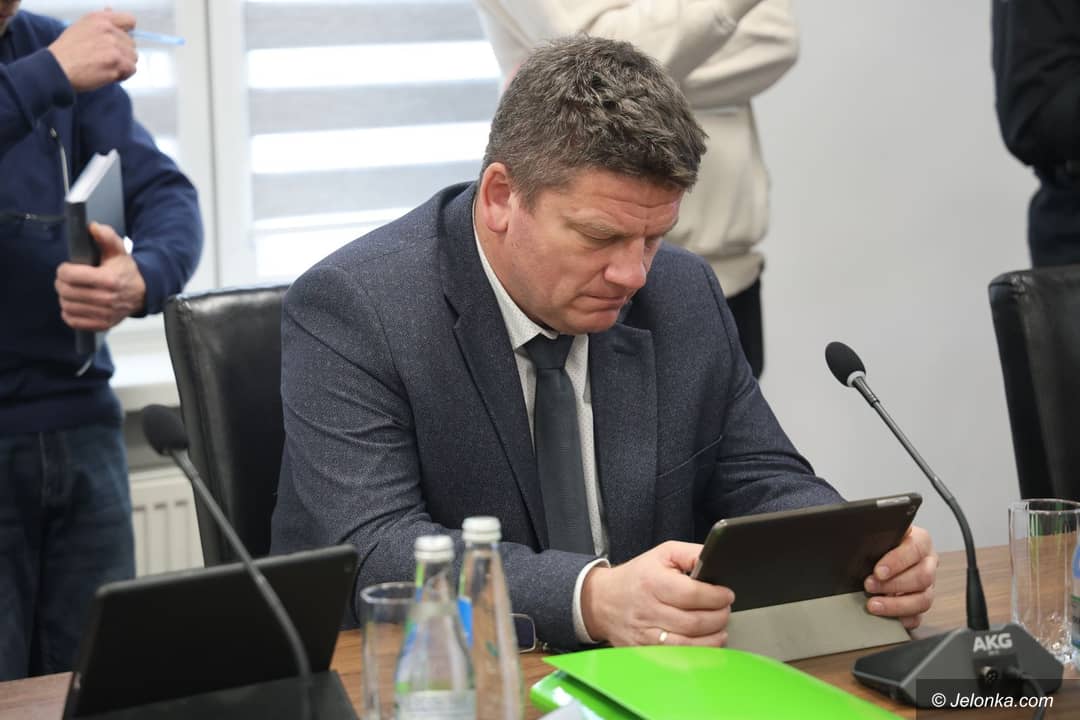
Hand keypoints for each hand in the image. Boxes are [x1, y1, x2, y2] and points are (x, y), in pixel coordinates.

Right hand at [48, 10, 136, 91]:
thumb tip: (110, 9)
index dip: (128, 32)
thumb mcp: (81, 26)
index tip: (121, 41)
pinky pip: (131, 69)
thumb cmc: (67, 50)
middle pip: (132, 43)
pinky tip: (109, 74)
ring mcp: (113, 46)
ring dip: (123, 65)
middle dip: (123, 53)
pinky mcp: (116, 63)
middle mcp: (108, 30)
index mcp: (100, 19)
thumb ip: (100, 21)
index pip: (129, 20)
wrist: (57, 68)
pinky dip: (123, 74)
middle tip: (106, 59)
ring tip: (106, 67)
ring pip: (133, 57)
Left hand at [55, 222, 145, 330]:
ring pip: (68, 306)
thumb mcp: (118, 250)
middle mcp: (107, 299)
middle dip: (61, 283)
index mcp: (109, 279)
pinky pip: (74, 321)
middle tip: (65, 279)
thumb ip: (106, 237)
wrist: (143, 292)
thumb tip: (93, 227)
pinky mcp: (102, 324)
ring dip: (65, 298)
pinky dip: (69, 313)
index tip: (67, 268)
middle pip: (67, 291)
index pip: (70, 276)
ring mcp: (105, 313)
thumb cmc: (126, 271)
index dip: (63, 270)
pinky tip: (75, 304)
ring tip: (70, 291)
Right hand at [580, 541, 734, 645]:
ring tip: (719, 628)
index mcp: (653, 582)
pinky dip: (697, 654)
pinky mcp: (644, 651)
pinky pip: (677, 659)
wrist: (602, 600)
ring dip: (713, 639)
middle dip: (719, 617)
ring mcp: (645, 634)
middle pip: (694, 622)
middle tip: (725, 610)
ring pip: (688, 645)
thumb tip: (715, 560)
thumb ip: (691, 554)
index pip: (692, 594)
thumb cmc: (637, 577)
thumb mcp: (662, 554)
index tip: (727, 595)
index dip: (716, 596)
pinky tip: (705, 645)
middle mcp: (648, 610)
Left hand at [864, 525, 936, 628]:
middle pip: (922, 578)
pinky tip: (888, 618)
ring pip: (923, 600)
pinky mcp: (920, 603)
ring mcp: (927, 586)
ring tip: (873, 605)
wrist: (882, 551)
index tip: (878, 571)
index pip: (915, 550)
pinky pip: (919, 617)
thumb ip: (880, 533)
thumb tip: (867, 533)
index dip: (897, 562)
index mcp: (921, 541)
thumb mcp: (880, 532)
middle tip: (869, 586)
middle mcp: (928, 564)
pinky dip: (904, 619)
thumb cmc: (882, 541)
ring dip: (896, 605)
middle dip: (893, 584)